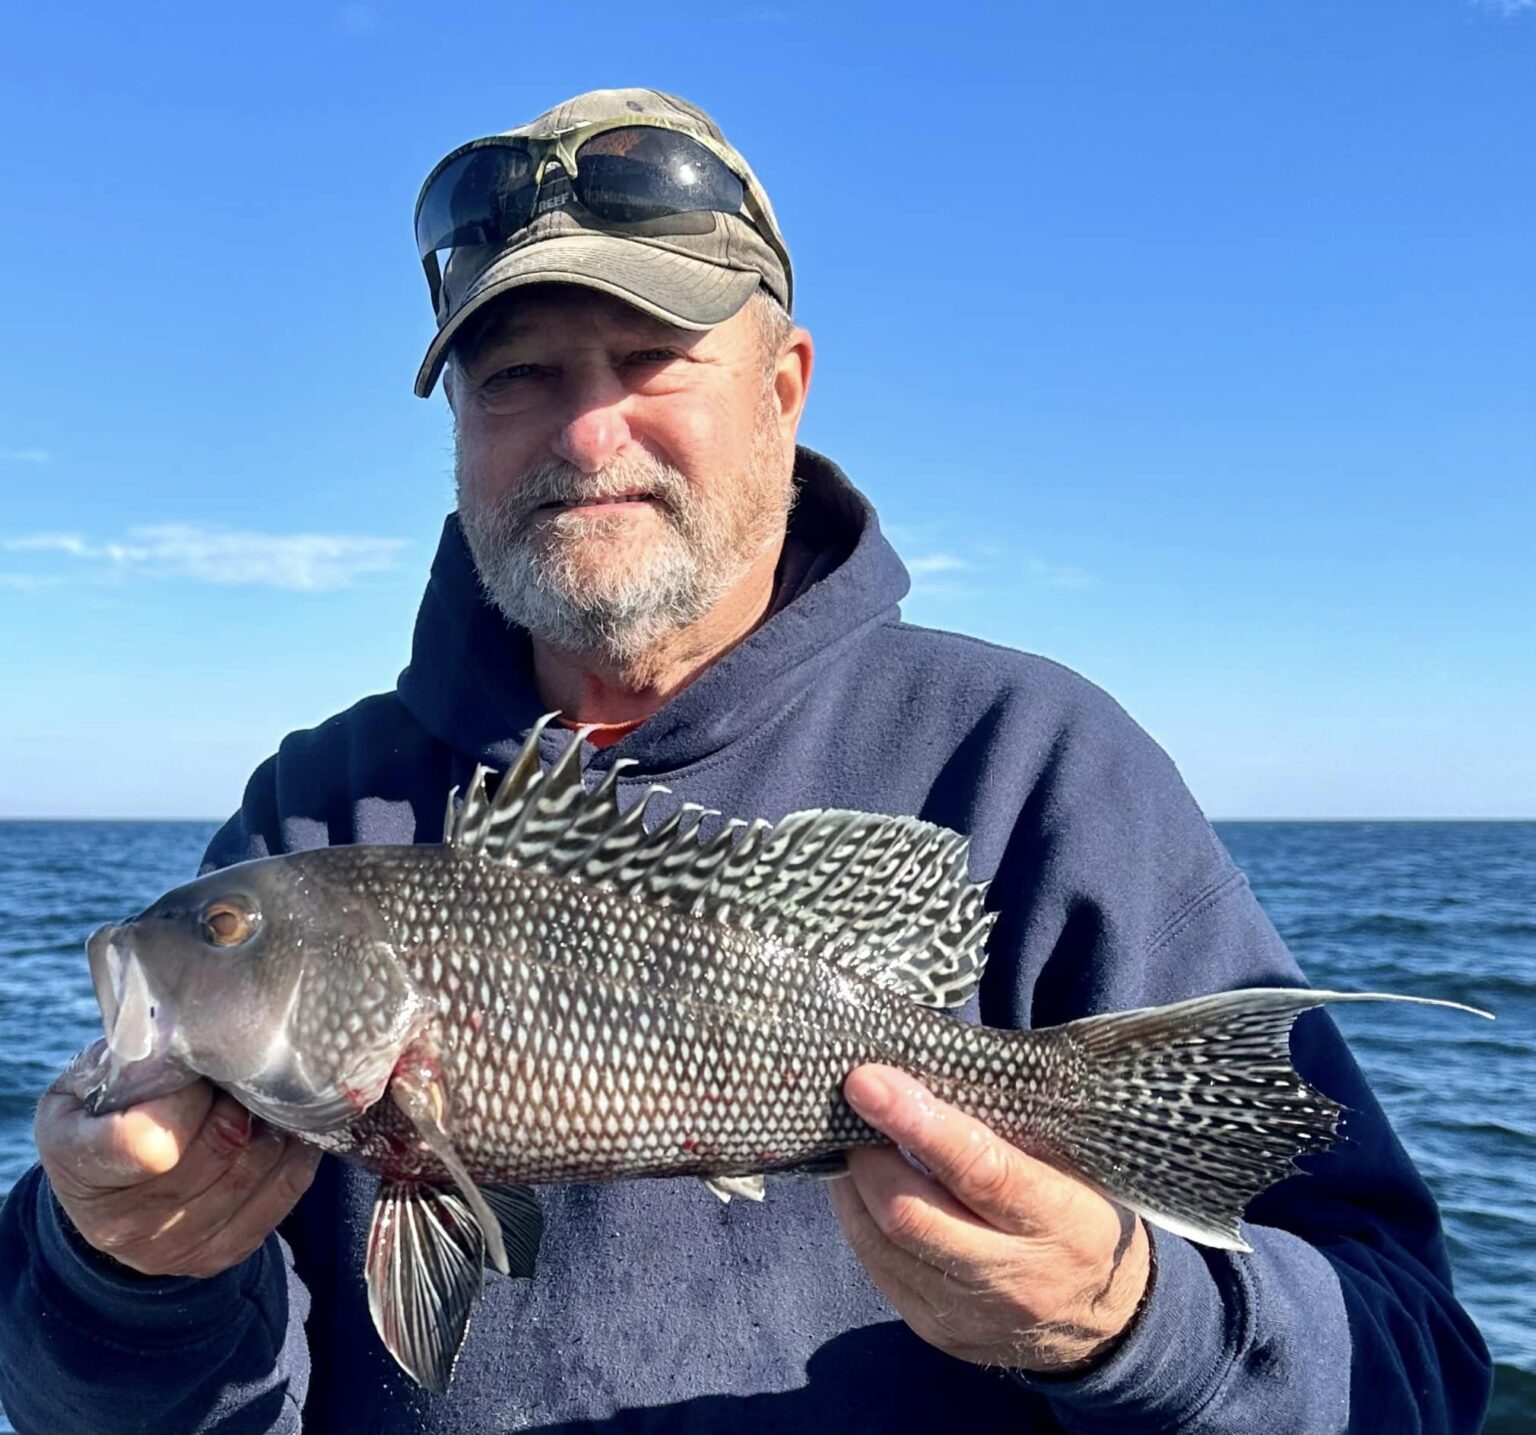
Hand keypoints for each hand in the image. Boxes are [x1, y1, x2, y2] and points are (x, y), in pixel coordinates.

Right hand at [35, 1039, 321, 1278]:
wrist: (106, 1184)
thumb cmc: (107, 1109)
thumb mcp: (98, 1074)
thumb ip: (137, 1057)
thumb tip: (198, 1033)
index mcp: (74, 1161)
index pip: (145, 1142)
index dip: (188, 1102)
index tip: (197, 1073)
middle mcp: (116, 1221)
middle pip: (215, 1153)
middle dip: (239, 1104)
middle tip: (247, 1074)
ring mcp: (166, 1249)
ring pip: (252, 1174)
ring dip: (273, 1128)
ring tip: (268, 1098)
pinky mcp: (213, 1256)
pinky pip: (279, 1199)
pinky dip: (293, 1157)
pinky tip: (287, 1129)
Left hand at [829, 1064, 1149, 1373]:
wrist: (1097, 1320)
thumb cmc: (1079, 1211)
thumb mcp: (1071, 1165)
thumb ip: (1009, 1128)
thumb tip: (925, 1073)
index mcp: (1059, 1222)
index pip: (979, 1170)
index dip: (916, 1122)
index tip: (867, 1082)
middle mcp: (1012, 1278)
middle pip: (910, 1214)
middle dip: (867, 1154)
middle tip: (851, 1108)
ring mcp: (970, 1314)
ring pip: (881, 1242)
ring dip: (854, 1184)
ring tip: (851, 1140)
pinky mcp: (936, 1332)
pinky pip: (878, 1268)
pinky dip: (860, 1218)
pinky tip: (862, 1186)